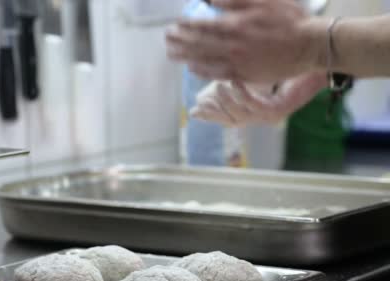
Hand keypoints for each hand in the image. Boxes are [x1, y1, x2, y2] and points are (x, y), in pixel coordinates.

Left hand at [166, 0, 325, 82]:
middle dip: (180, 41)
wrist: (310, 45)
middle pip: (198, 44)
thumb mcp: (264, 0)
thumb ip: (234, 0)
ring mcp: (237, 62)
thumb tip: (210, 0)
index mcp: (236, 25)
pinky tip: (192, 69)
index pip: (203, 26)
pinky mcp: (244, 75)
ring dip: (186, 56)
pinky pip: (217, 74)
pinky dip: (203, 71)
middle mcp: (232, 46)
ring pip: (204, 60)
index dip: (186, 26)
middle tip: (167, 39)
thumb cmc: (290, 19)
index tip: (175, 25)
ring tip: (172, 54)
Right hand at [191, 72, 326, 125]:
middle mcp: (264, 118)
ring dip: (227, 101)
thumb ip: (235, 84)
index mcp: (258, 112)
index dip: (211, 116)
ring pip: (243, 114)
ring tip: (217, 86)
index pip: (228, 119)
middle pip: (233, 120)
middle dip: (215, 112)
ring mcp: (273, 116)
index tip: (194, 112)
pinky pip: (256, 105)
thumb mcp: (255, 77)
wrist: (314, 63)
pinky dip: (243, 94)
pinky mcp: (280, 109)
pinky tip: (235, 82)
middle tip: (200, 102)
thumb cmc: (287, 67)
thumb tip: (210, 90)